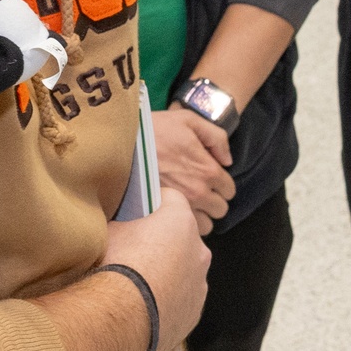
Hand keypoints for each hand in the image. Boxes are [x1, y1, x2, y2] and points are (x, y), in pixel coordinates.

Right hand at [105, 196, 211, 350]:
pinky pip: (182, 298)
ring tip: (140, 283)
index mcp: (180, 220)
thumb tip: (120, 222)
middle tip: (136, 250)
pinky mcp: (194, 311)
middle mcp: (199, 249)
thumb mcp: (111, 231)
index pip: (171, 198)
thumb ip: (124, 222)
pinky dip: (169, 298)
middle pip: (181, 236)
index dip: (152, 203)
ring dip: (168, 272)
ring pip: (185, 269)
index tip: (138, 211)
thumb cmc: (117, 266)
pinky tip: (146, 304)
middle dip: (163, 240)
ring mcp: (199, 282)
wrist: (124, 316)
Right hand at [150, 105, 233, 230]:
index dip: (221, 184)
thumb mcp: (188, 120)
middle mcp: (198, 192)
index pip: (229, 190)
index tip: (208, 178)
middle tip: (199, 190)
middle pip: (220, 210)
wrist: (121, 143)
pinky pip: (182, 229)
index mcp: (207, 170)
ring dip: (199, 215)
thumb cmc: (154, 129)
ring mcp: (180, 205)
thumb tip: (227, 160)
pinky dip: (182, 223)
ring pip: (205, 225)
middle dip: (213, 201)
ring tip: (187, 203)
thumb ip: (216, 137)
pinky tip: (174, 210)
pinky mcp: (162, 214)